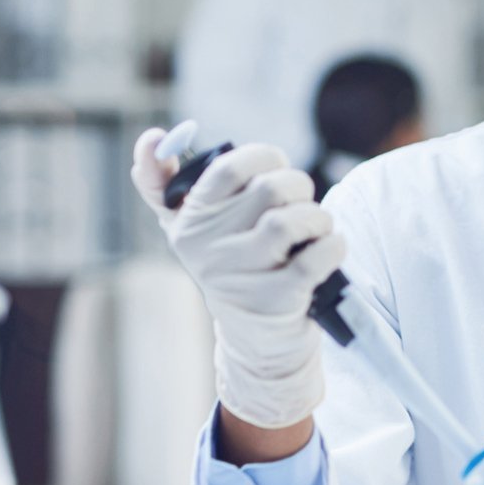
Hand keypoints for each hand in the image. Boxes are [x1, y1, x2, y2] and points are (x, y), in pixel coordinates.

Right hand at [129, 128, 343, 429]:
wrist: (257, 345)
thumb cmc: (230, 268)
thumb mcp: (190, 228)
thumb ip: (164, 181)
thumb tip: (151, 139)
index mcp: (189, 220)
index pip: (229, 168)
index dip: (264, 157)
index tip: (275, 168)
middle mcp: (208, 249)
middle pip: (269, 190)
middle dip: (298, 188)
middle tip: (300, 203)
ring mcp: (241, 278)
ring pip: (289, 223)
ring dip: (317, 217)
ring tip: (317, 228)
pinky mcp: (275, 302)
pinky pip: (315, 258)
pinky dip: (332, 246)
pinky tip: (329, 248)